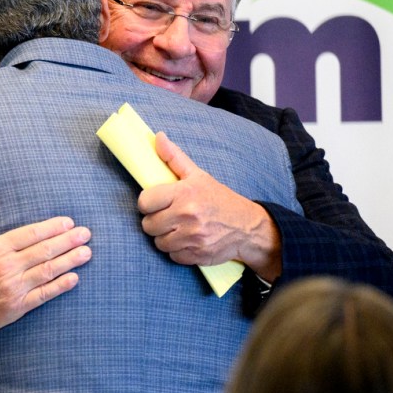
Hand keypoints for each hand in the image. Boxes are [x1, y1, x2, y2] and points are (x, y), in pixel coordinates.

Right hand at [0, 193, 91, 368]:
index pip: (30, 234)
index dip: (52, 227)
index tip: (68, 222)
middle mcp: (6, 267)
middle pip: (44, 250)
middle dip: (68, 240)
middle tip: (86, 234)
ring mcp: (13, 288)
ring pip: (48, 271)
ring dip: (70, 261)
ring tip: (87, 252)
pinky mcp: (16, 308)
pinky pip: (43, 295)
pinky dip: (60, 286)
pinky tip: (74, 278)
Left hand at [138, 132, 281, 279]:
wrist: (247, 226)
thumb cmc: (219, 199)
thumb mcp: (198, 176)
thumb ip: (174, 158)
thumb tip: (157, 137)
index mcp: (184, 193)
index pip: (145, 202)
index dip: (147, 203)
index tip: (155, 203)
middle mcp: (187, 216)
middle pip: (148, 225)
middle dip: (155, 221)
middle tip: (168, 216)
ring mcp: (192, 237)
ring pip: (158, 242)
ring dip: (165, 237)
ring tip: (177, 229)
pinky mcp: (196, 255)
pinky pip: (172, 256)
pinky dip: (177, 251)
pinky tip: (186, 241)